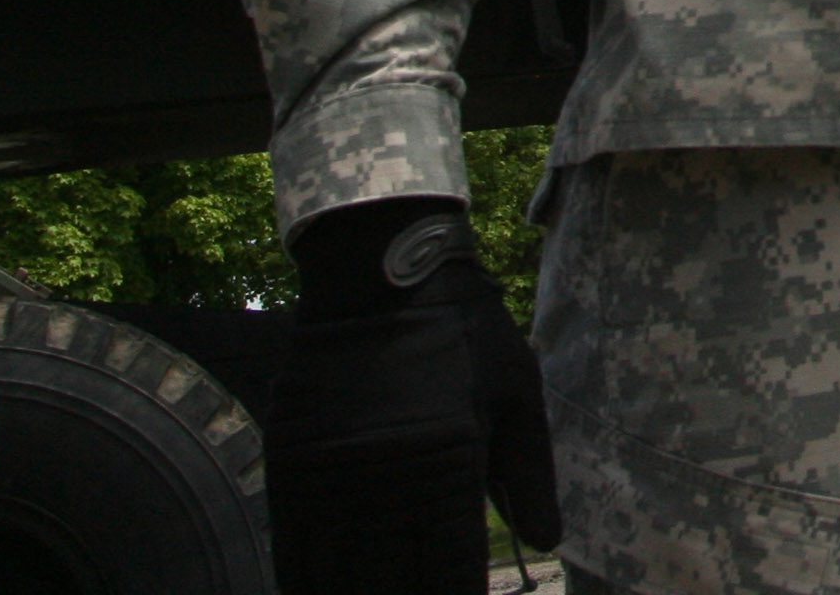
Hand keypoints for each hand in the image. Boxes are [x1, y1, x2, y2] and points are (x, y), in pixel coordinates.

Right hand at [267, 197, 560, 594]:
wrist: (381, 275)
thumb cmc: (464, 332)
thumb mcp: (517, 392)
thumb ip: (530, 474)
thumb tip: (549, 544)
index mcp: (450, 462)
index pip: (453, 569)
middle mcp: (386, 479)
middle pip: (394, 584)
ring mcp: (332, 476)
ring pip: (339, 578)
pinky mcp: (290, 467)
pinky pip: (293, 550)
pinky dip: (308, 584)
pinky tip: (326, 591)